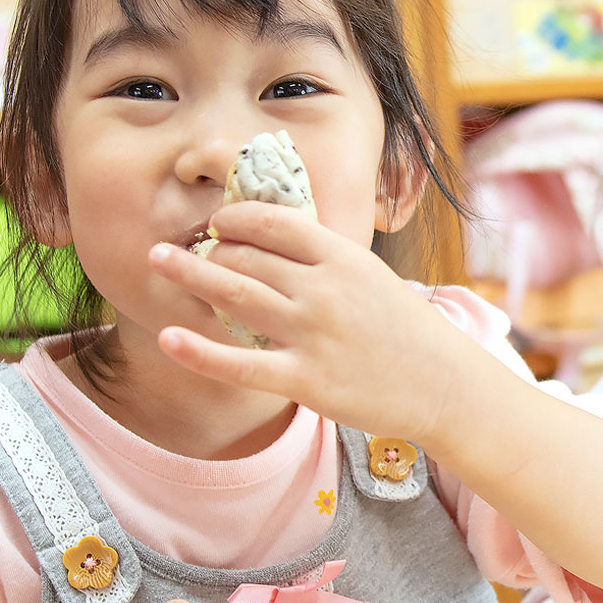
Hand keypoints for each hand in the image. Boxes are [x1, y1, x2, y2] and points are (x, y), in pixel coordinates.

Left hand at [148, 201, 493, 441]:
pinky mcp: (305, 380)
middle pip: (248, 257)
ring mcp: (312, 334)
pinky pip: (240, 363)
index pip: (276, 222)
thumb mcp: (372, 278)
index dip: (238, 217)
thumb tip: (275, 243)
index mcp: (343, 257)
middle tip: (175, 248)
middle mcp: (324, 290)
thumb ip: (327, 261)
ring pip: (236, 295)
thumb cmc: (408, 332)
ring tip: (156, 262)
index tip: (218, 221)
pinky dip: (199, 351)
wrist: (445, 385)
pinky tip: (168, 338)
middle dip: (205, 247)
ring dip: (189, 275)